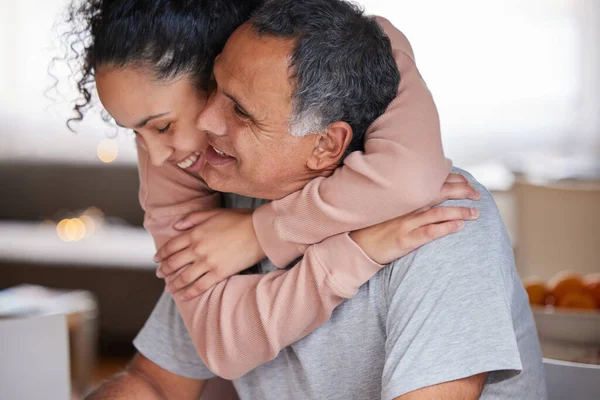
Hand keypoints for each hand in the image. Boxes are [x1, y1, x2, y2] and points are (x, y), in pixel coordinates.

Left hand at [154, 209, 265, 300]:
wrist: (259, 231)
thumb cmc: (238, 219)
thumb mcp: (213, 213)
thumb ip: (192, 218)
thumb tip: (175, 226)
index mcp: (194, 233)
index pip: (170, 247)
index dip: (161, 255)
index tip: (157, 260)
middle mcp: (197, 249)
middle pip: (174, 264)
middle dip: (164, 271)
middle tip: (160, 275)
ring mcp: (207, 263)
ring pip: (183, 277)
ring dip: (173, 285)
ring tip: (169, 289)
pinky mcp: (219, 273)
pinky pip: (199, 286)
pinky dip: (188, 293)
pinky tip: (183, 296)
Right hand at [350, 173, 480, 264]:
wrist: (356, 245)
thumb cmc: (372, 228)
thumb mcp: (387, 208)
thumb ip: (404, 200)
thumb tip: (421, 192)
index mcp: (403, 198)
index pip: (431, 183)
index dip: (452, 180)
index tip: (468, 181)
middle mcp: (406, 207)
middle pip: (438, 194)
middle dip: (461, 192)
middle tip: (477, 194)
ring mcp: (406, 223)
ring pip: (438, 212)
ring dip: (459, 211)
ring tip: (475, 213)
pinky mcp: (405, 239)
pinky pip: (429, 231)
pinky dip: (445, 227)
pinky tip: (459, 226)